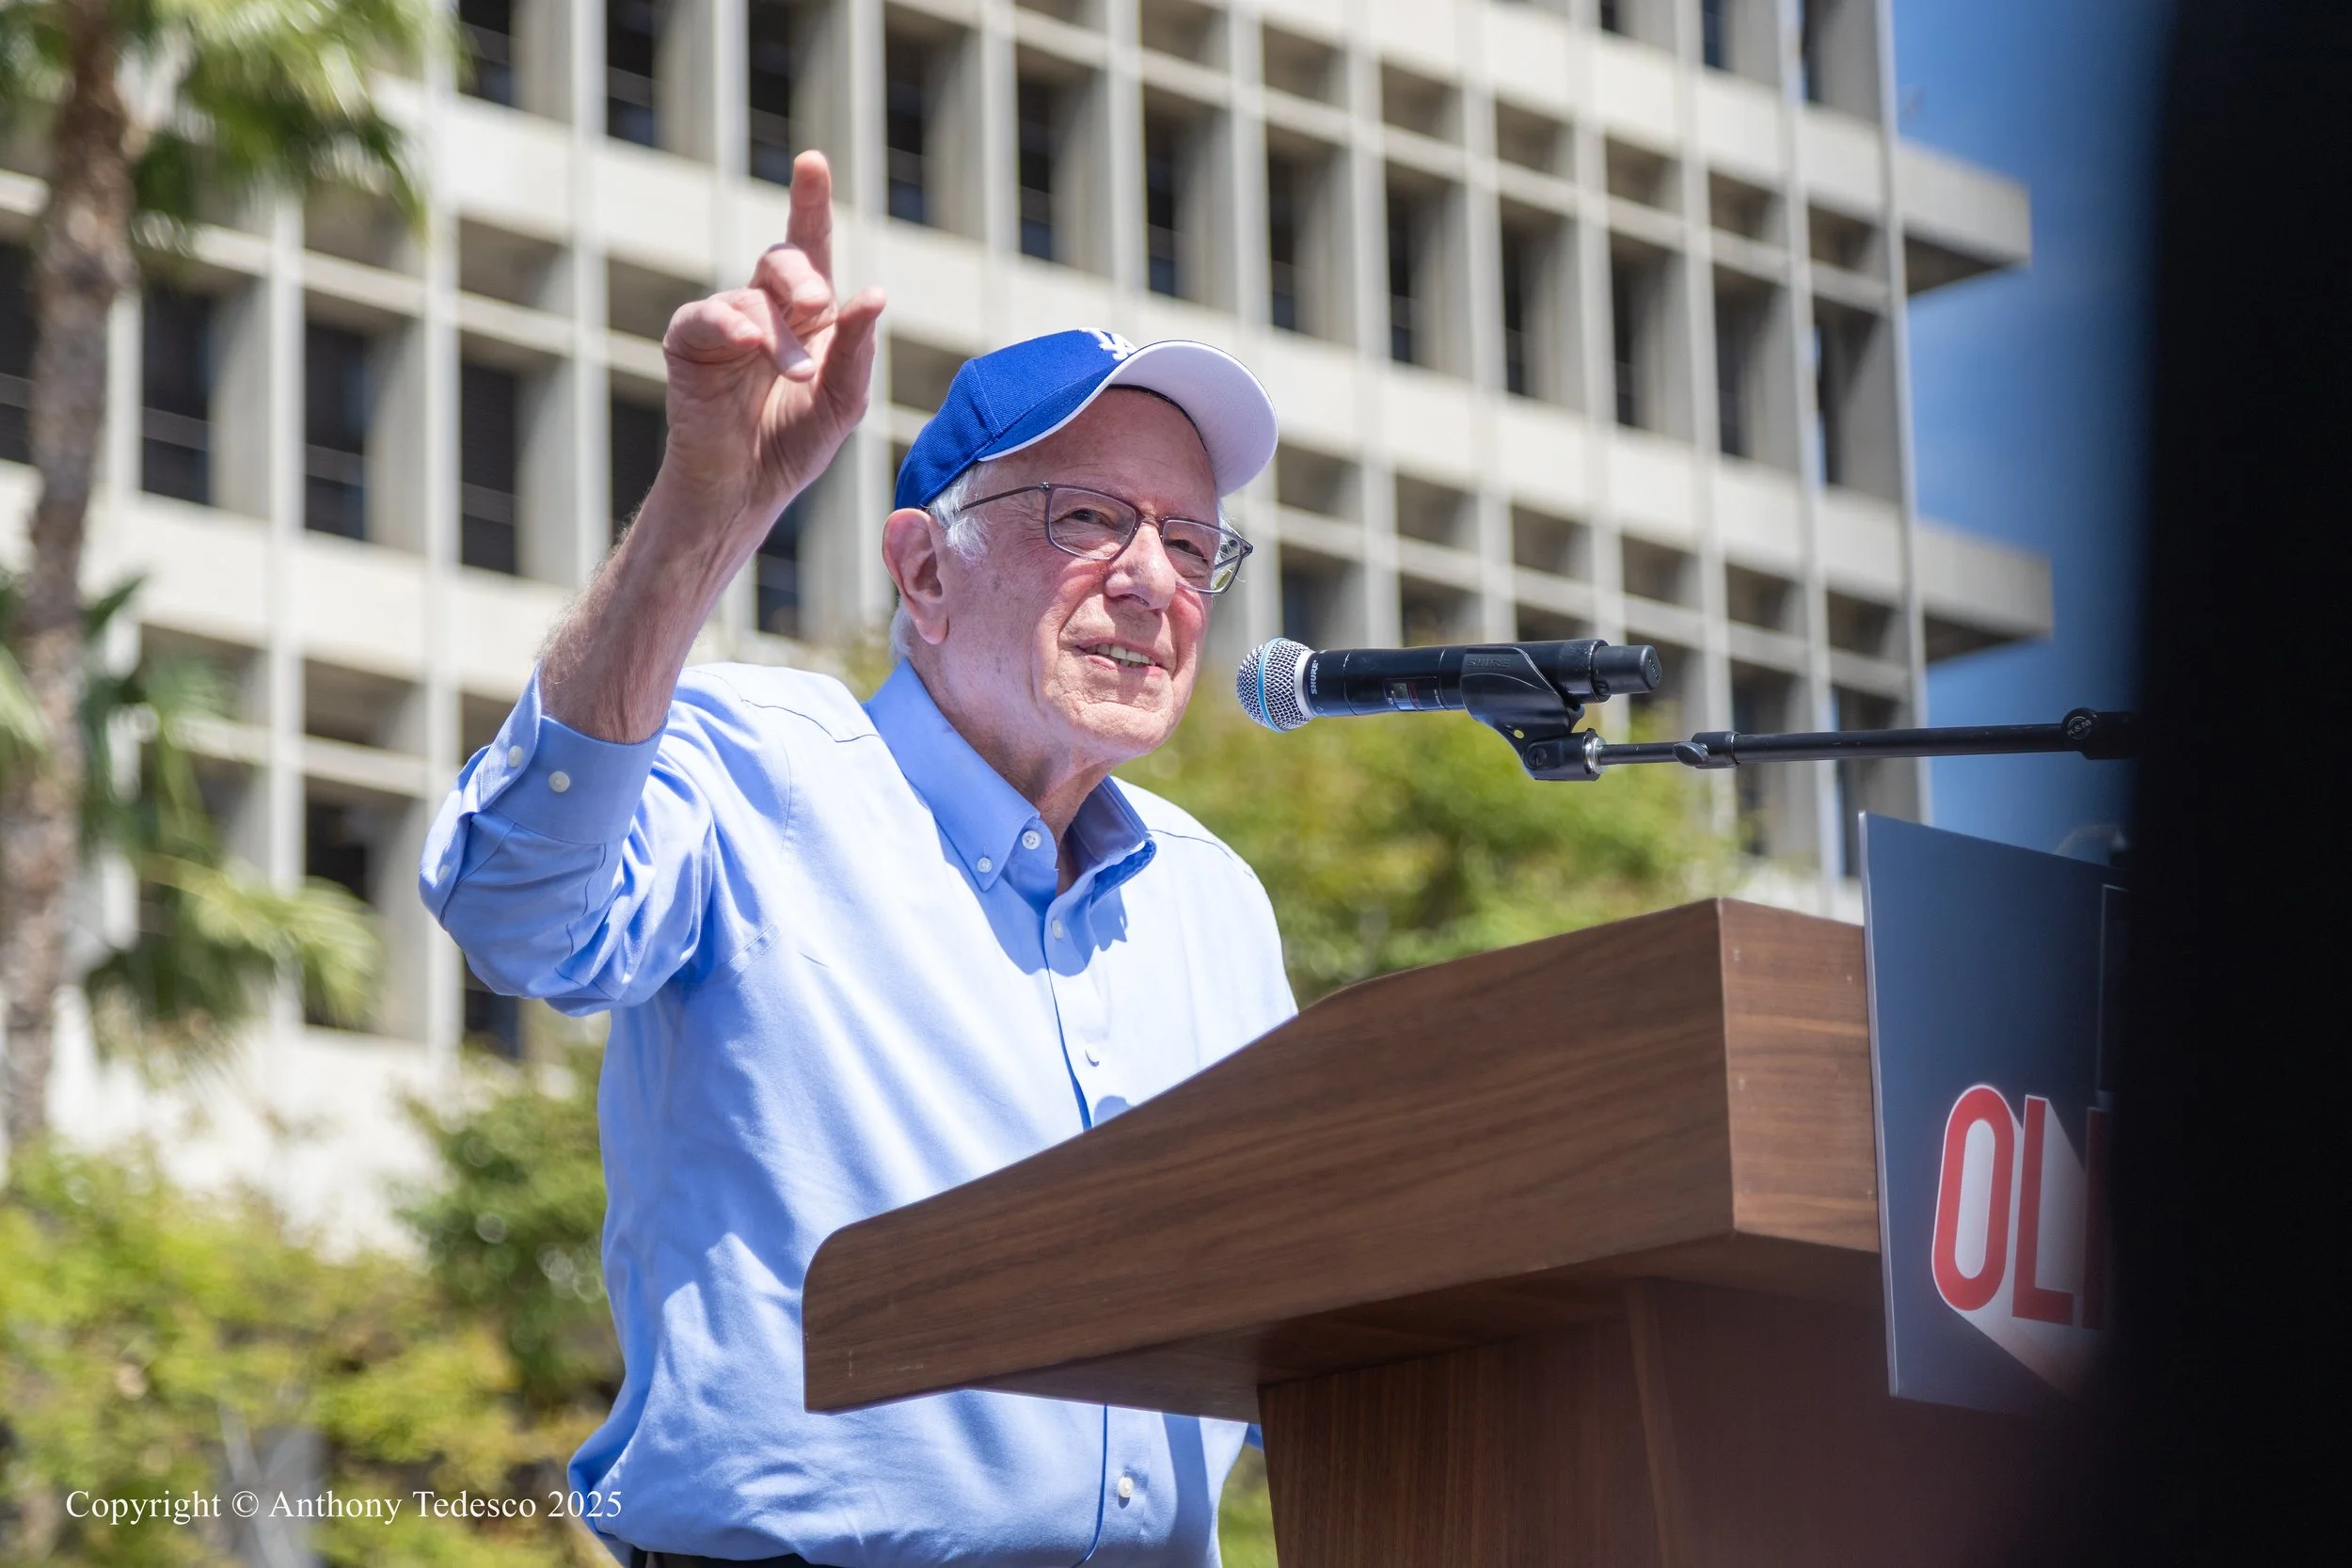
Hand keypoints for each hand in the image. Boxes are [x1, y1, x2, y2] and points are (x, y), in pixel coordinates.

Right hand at [653, 151, 885, 544]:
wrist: (746, 491)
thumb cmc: (794, 443)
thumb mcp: (843, 398)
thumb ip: (857, 348)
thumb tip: (874, 293)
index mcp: (806, 314)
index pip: (809, 245)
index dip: (809, 201)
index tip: (812, 161)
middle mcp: (764, 308)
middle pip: (783, 260)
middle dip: (804, 277)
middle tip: (819, 304)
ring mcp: (723, 322)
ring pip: (752, 299)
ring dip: (781, 338)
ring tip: (796, 375)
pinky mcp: (689, 344)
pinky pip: (706, 318)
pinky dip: (730, 327)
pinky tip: (748, 343)